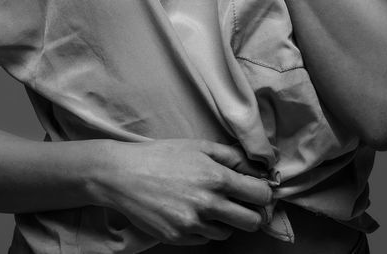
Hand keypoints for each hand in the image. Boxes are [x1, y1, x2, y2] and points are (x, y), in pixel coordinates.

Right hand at [94, 138, 276, 245]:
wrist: (122, 175)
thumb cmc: (161, 156)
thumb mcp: (199, 146)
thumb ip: (233, 156)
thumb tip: (260, 168)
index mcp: (216, 177)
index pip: (261, 195)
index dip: (264, 194)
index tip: (257, 191)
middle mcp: (207, 203)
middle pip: (252, 222)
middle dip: (251, 213)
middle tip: (240, 204)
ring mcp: (192, 224)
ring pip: (227, 232)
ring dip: (224, 221)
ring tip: (207, 205)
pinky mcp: (178, 237)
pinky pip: (204, 239)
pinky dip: (203, 228)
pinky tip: (190, 212)